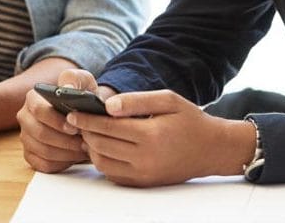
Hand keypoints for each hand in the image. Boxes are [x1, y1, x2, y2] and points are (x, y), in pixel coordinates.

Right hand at [17, 69, 105, 172]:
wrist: (81, 108)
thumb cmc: (80, 93)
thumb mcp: (80, 80)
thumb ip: (74, 79)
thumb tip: (68, 88)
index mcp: (33, 97)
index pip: (39, 110)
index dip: (56, 121)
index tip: (75, 127)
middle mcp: (25, 117)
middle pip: (40, 133)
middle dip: (64, 140)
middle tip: (84, 142)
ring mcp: (26, 137)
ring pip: (43, 150)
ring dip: (66, 152)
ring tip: (84, 149)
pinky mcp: (31, 154)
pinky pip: (44, 164)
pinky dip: (62, 163)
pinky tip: (76, 156)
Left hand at [68, 89, 255, 186]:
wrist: (212, 148)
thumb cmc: (189, 120)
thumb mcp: (167, 99)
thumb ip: (137, 100)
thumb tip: (108, 105)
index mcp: (151, 135)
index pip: (108, 128)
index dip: (87, 120)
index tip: (72, 112)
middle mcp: (146, 159)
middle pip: (102, 146)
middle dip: (85, 132)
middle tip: (75, 120)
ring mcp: (145, 174)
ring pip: (104, 164)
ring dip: (91, 148)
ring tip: (88, 133)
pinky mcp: (145, 183)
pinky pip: (114, 175)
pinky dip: (103, 162)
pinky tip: (103, 147)